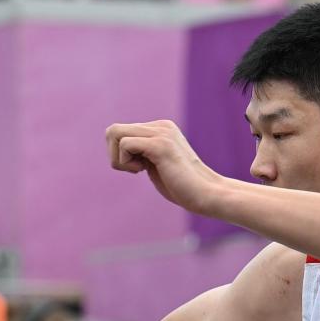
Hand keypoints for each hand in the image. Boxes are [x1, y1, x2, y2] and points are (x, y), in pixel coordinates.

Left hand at [105, 120, 224, 214]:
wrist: (207, 194)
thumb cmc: (182, 187)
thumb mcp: (156, 165)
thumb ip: (141, 155)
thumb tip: (116, 153)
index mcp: (160, 128)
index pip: (119, 132)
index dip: (119, 154)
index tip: (137, 168)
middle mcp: (160, 126)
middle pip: (112, 131)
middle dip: (114, 156)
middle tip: (134, 170)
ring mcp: (161, 133)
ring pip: (114, 133)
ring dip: (118, 159)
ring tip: (139, 170)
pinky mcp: (160, 145)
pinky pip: (125, 144)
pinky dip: (126, 163)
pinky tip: (143, 171)